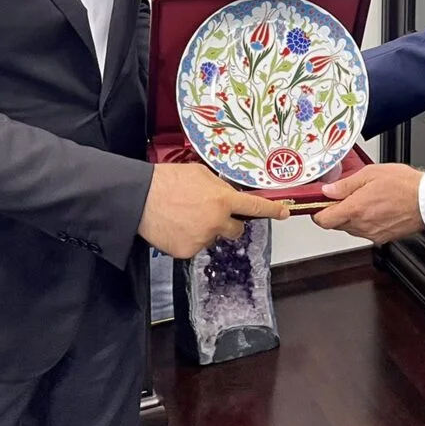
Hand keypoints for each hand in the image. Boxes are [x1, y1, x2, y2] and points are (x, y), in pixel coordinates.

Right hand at [137, 164, 289, 257]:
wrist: (140, 198)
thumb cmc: (167, 181)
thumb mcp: (200, 174)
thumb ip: (219, 186)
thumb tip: (228, 193)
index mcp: (223, 199)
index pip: (255, 207)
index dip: (272, 210)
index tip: (284, 213)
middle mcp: (217, 221)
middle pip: (236, 230)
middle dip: (228, 224)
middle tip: (209, 214)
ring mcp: (203, 239)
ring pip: (212, 237)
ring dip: (203, 230)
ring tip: (183, 216)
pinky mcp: (188, 251)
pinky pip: (194, 246)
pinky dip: (187, 239)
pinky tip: (175, 226)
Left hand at [312, 163, 424, 243]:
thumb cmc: (404, 185)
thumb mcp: (370, 173)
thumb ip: (345, 184)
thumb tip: (327, 190)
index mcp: (355, 209)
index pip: (323, 220)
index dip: (317, 212)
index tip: (320, 203)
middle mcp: (362, 226)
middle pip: (336, 224)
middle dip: (337, 211)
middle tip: (346, 196)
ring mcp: (372, 234)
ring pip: (350, 228)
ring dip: (352, 216)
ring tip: (365, 199)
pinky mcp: (382, 238)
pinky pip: (365, 231)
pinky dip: (365, 221)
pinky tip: (376, 208)